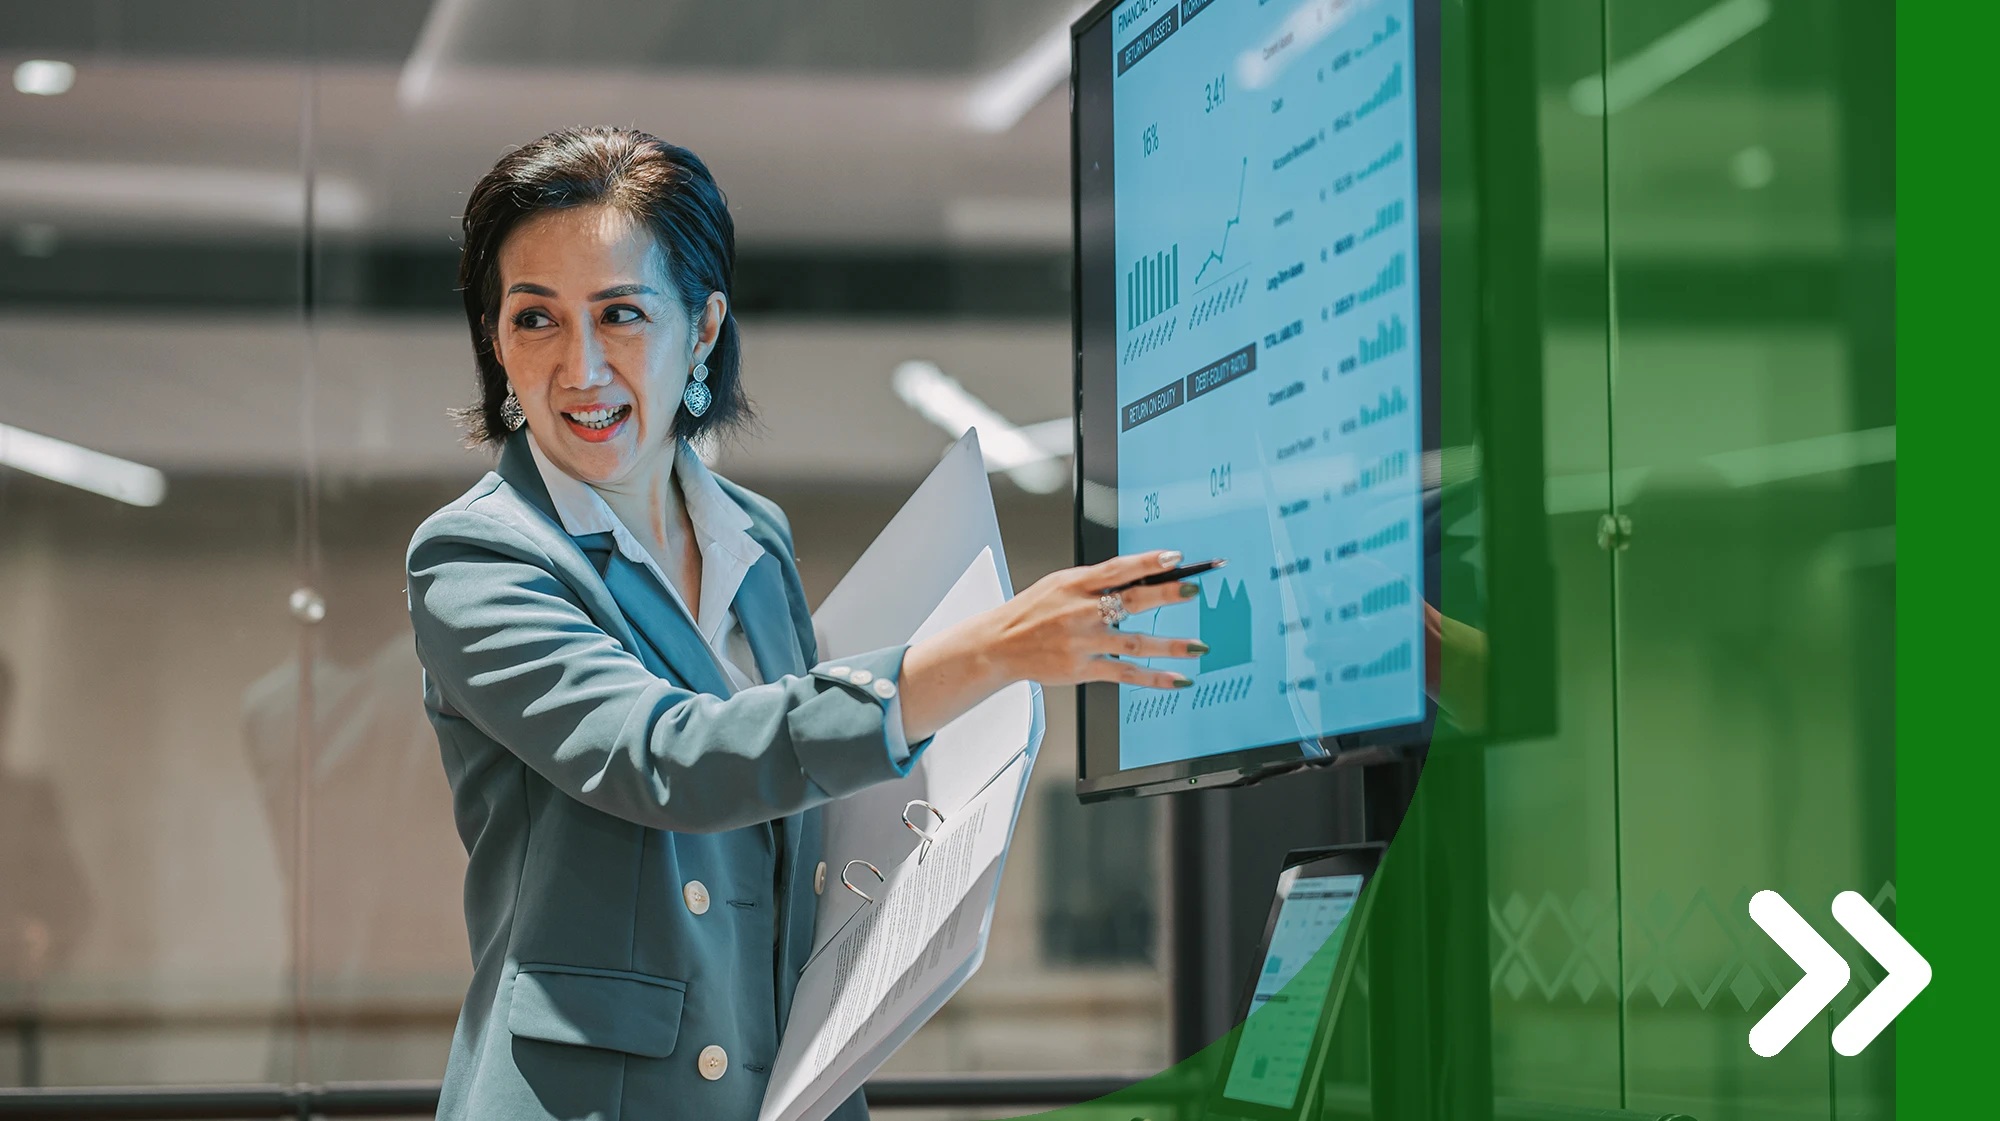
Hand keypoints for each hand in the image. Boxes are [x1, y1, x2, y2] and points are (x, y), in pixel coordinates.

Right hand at [898, 550, 1211, 740]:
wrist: (999, 645)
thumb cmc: (1032, 612)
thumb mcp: (1059, 585)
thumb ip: (1095, 581)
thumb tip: (1139, 576)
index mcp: (1075, 584)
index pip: (1117, 568)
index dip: (1147, 561)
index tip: (1175, 558)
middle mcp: (1080, 611)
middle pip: (1130, 600)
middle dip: (1165, 594)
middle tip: (1194, 590)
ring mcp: (1082, 641)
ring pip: (1134, 642)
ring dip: (1170, 645)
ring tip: (1199, 646)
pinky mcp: (1082, 668)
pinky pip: (1125, 672)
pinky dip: (1154, 677)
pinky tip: (1176, 679)